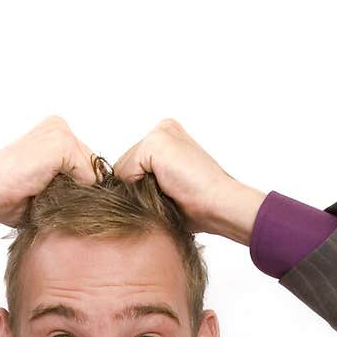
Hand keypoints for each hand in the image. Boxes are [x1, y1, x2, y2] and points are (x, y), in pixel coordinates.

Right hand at [0, 116, 98, 243]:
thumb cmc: (9, 197)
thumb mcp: (47, 187)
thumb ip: (71, 182)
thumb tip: (100, 197)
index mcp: (55, 133)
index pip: (89, 165)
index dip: (78, 187)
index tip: (48, 192)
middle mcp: (59, 127)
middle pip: (94, 169)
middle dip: (78, 189)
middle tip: (43, 192)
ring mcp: (60, 133)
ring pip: (93, 174)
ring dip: (73, 192)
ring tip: (42, 191)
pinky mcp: (61, 144)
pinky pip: (89, 177)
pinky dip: (72, 192)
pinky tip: (43, 188)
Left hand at [112, 119, 266, 244]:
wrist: (220, 204)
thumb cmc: (199, 206)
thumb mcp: (165, 190)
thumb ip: (143, 181)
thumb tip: (115, 193)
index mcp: (168, 138)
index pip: (132, 164)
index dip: (139, 188)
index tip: (166, 195)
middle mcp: (164, 129)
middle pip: (125, 166)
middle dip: (137, 188)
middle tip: (169, 195)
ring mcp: (160, 133)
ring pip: (124, 170)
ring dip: (139, 191)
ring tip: (169, 194)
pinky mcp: (156, 143)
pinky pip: (126, 173)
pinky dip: (140, 189)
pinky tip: (167, 190)